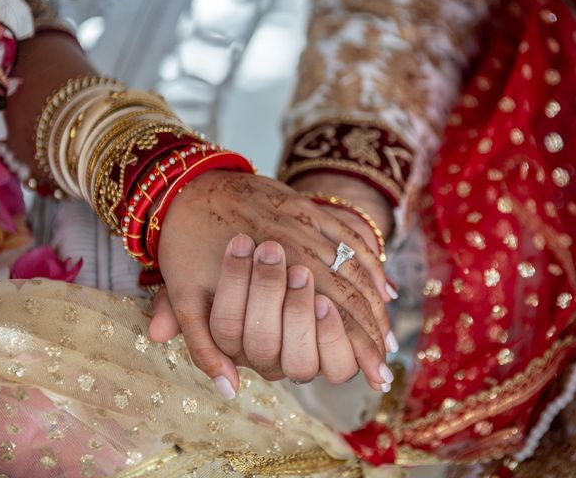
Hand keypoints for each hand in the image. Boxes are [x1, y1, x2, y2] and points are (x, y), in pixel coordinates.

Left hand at [151, 171, 394, 395]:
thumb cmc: (186, 245)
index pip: (333, 314)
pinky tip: (385, 286)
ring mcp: (308, 222)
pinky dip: (372, 264)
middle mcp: (302, 244)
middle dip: (373, 328)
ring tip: (389, 333)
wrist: (186, 184)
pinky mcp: (308, 207)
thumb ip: (206, 346)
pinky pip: (351, 236)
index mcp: (277, 268)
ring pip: (356, 266)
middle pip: (352, 291)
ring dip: (376, 302)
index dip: (357, 347)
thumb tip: (230, 391)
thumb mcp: (186, 298)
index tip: (376, 374)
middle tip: (388, 358)